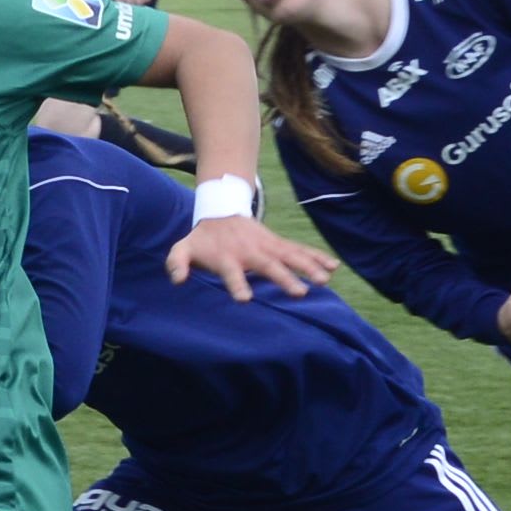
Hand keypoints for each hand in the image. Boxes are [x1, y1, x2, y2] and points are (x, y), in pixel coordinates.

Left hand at [164, 215, 336, 301]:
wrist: (220, 211)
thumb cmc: (202, 240)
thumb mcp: (183, 248)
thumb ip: (177, 262)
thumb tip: (177, 280)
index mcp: (227, 258)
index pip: (231, 273)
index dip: (237, 285)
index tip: (246, 299)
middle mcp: (251, 252)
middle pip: (269, 266)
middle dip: (285, 278)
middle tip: (300, 293)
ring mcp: (267, 246)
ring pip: (291, 256)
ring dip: (309, 267)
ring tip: (324, 280)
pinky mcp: (278, 244)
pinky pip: (300, 250)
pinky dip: (317, 256)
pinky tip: (333, 267)